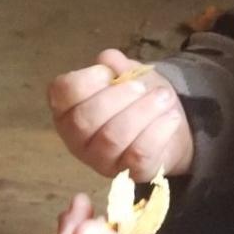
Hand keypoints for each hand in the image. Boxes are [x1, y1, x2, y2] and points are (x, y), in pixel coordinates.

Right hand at [48, 47, 194, 180]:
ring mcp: (101, 160)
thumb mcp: (127, 74)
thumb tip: (109, 60)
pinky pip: (139, 154)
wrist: (167, 125)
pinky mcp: (129, 174)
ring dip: (142, 111)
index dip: (86, 79)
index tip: (108, 72)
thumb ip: (116, 65)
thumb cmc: (136, 98)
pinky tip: (170, 117)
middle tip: (141, 87)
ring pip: (112, 137)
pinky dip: (158, 131)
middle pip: (84, 119)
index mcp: (68, 109)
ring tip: (163, 97)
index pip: (63, 92)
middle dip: (117, 97)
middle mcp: (76, 138)